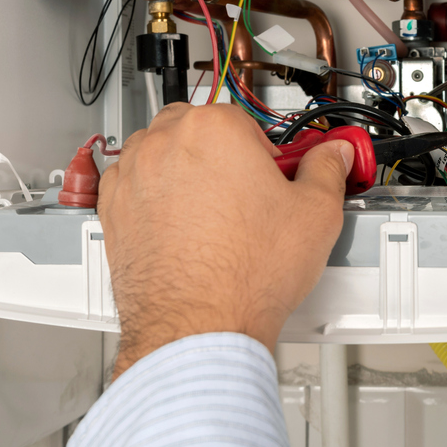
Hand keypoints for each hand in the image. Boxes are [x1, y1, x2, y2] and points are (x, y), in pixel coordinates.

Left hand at [97, 104, 353, 377]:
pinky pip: (132, 184)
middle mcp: (166, 143)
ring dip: (183, 167)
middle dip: (220, 152)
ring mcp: (133, 176)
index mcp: (215, 129)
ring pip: (160, 152)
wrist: (198, 327)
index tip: (273, 174)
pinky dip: (152, 194)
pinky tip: (181, 224)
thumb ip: (327, 171)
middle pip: (197, 127)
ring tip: (212, 210)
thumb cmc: (245, 275)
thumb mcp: (315, 214)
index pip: (244, 120)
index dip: (264, 150)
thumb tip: (334, 156)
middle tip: (245, 190)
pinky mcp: (113, 210)